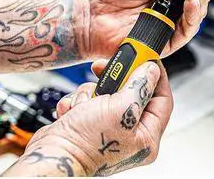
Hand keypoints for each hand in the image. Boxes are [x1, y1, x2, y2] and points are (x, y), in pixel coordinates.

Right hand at [3, 61, 171, 176]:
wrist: (50, 155)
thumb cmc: (84, 143)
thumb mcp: (120, 108)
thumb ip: (140, 86)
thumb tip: (152, 71)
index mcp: (147, 137)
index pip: (162, 99)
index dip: (155, 76)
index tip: (146, 58)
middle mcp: (131, 135)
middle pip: (133, 92)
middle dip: (115, 81)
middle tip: (104, 68)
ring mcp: (110, 129)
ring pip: (109, 93)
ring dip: (92, 92)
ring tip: (84, 104)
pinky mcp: (91, 124)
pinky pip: (90, 101)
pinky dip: (79, 102)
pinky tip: (73, 112)